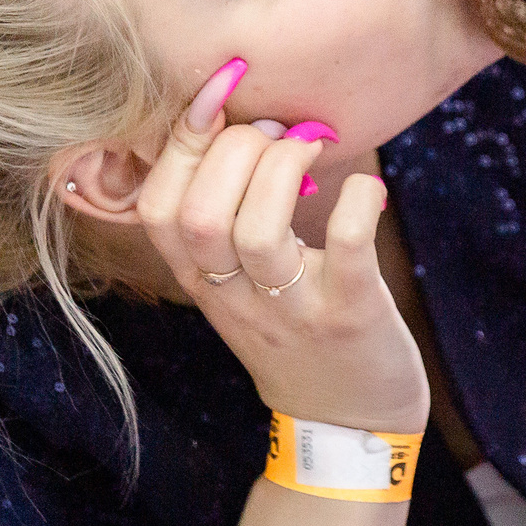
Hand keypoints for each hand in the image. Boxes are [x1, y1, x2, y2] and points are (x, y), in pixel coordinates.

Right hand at [136, 61, 428, 436]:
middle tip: (279, 132)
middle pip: (198, 214)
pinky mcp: (352, 314)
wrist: (348, 423)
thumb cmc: (294, 328)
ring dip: (283, 168)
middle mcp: (236, 296)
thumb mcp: (237, 281)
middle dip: (236, 149)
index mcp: (202, 280)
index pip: (157, 207)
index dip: (181, 143)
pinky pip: (345, 248)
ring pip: (255, 232)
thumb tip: (219, 114)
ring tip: (312, 147)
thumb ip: (220, 214)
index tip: (221, 102)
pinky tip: (368, 188)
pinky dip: (357, 202)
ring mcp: (293, 308)